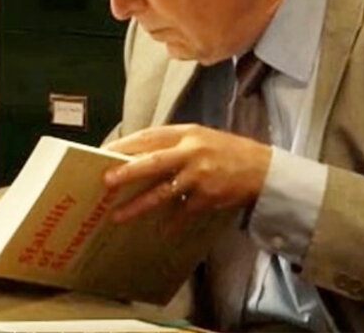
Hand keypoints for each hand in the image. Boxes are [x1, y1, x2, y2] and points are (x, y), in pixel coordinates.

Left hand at [102, 124, 271, 223]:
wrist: (261, 169)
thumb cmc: (224, 151)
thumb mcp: (198, 138)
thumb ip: (170, 145)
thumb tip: (133, 157)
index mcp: (185, 133)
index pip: (149, 136)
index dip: (124, 145)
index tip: (102, 153)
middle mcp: (191, 152)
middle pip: (153, 162)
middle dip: (128, 172)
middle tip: (106, 181)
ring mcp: (200, 175)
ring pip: (163, 192)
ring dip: (139, 205)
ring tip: (118, 215)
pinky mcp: (208, 196)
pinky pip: (182, 211)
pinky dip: (170, 221)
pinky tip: (160, 230)